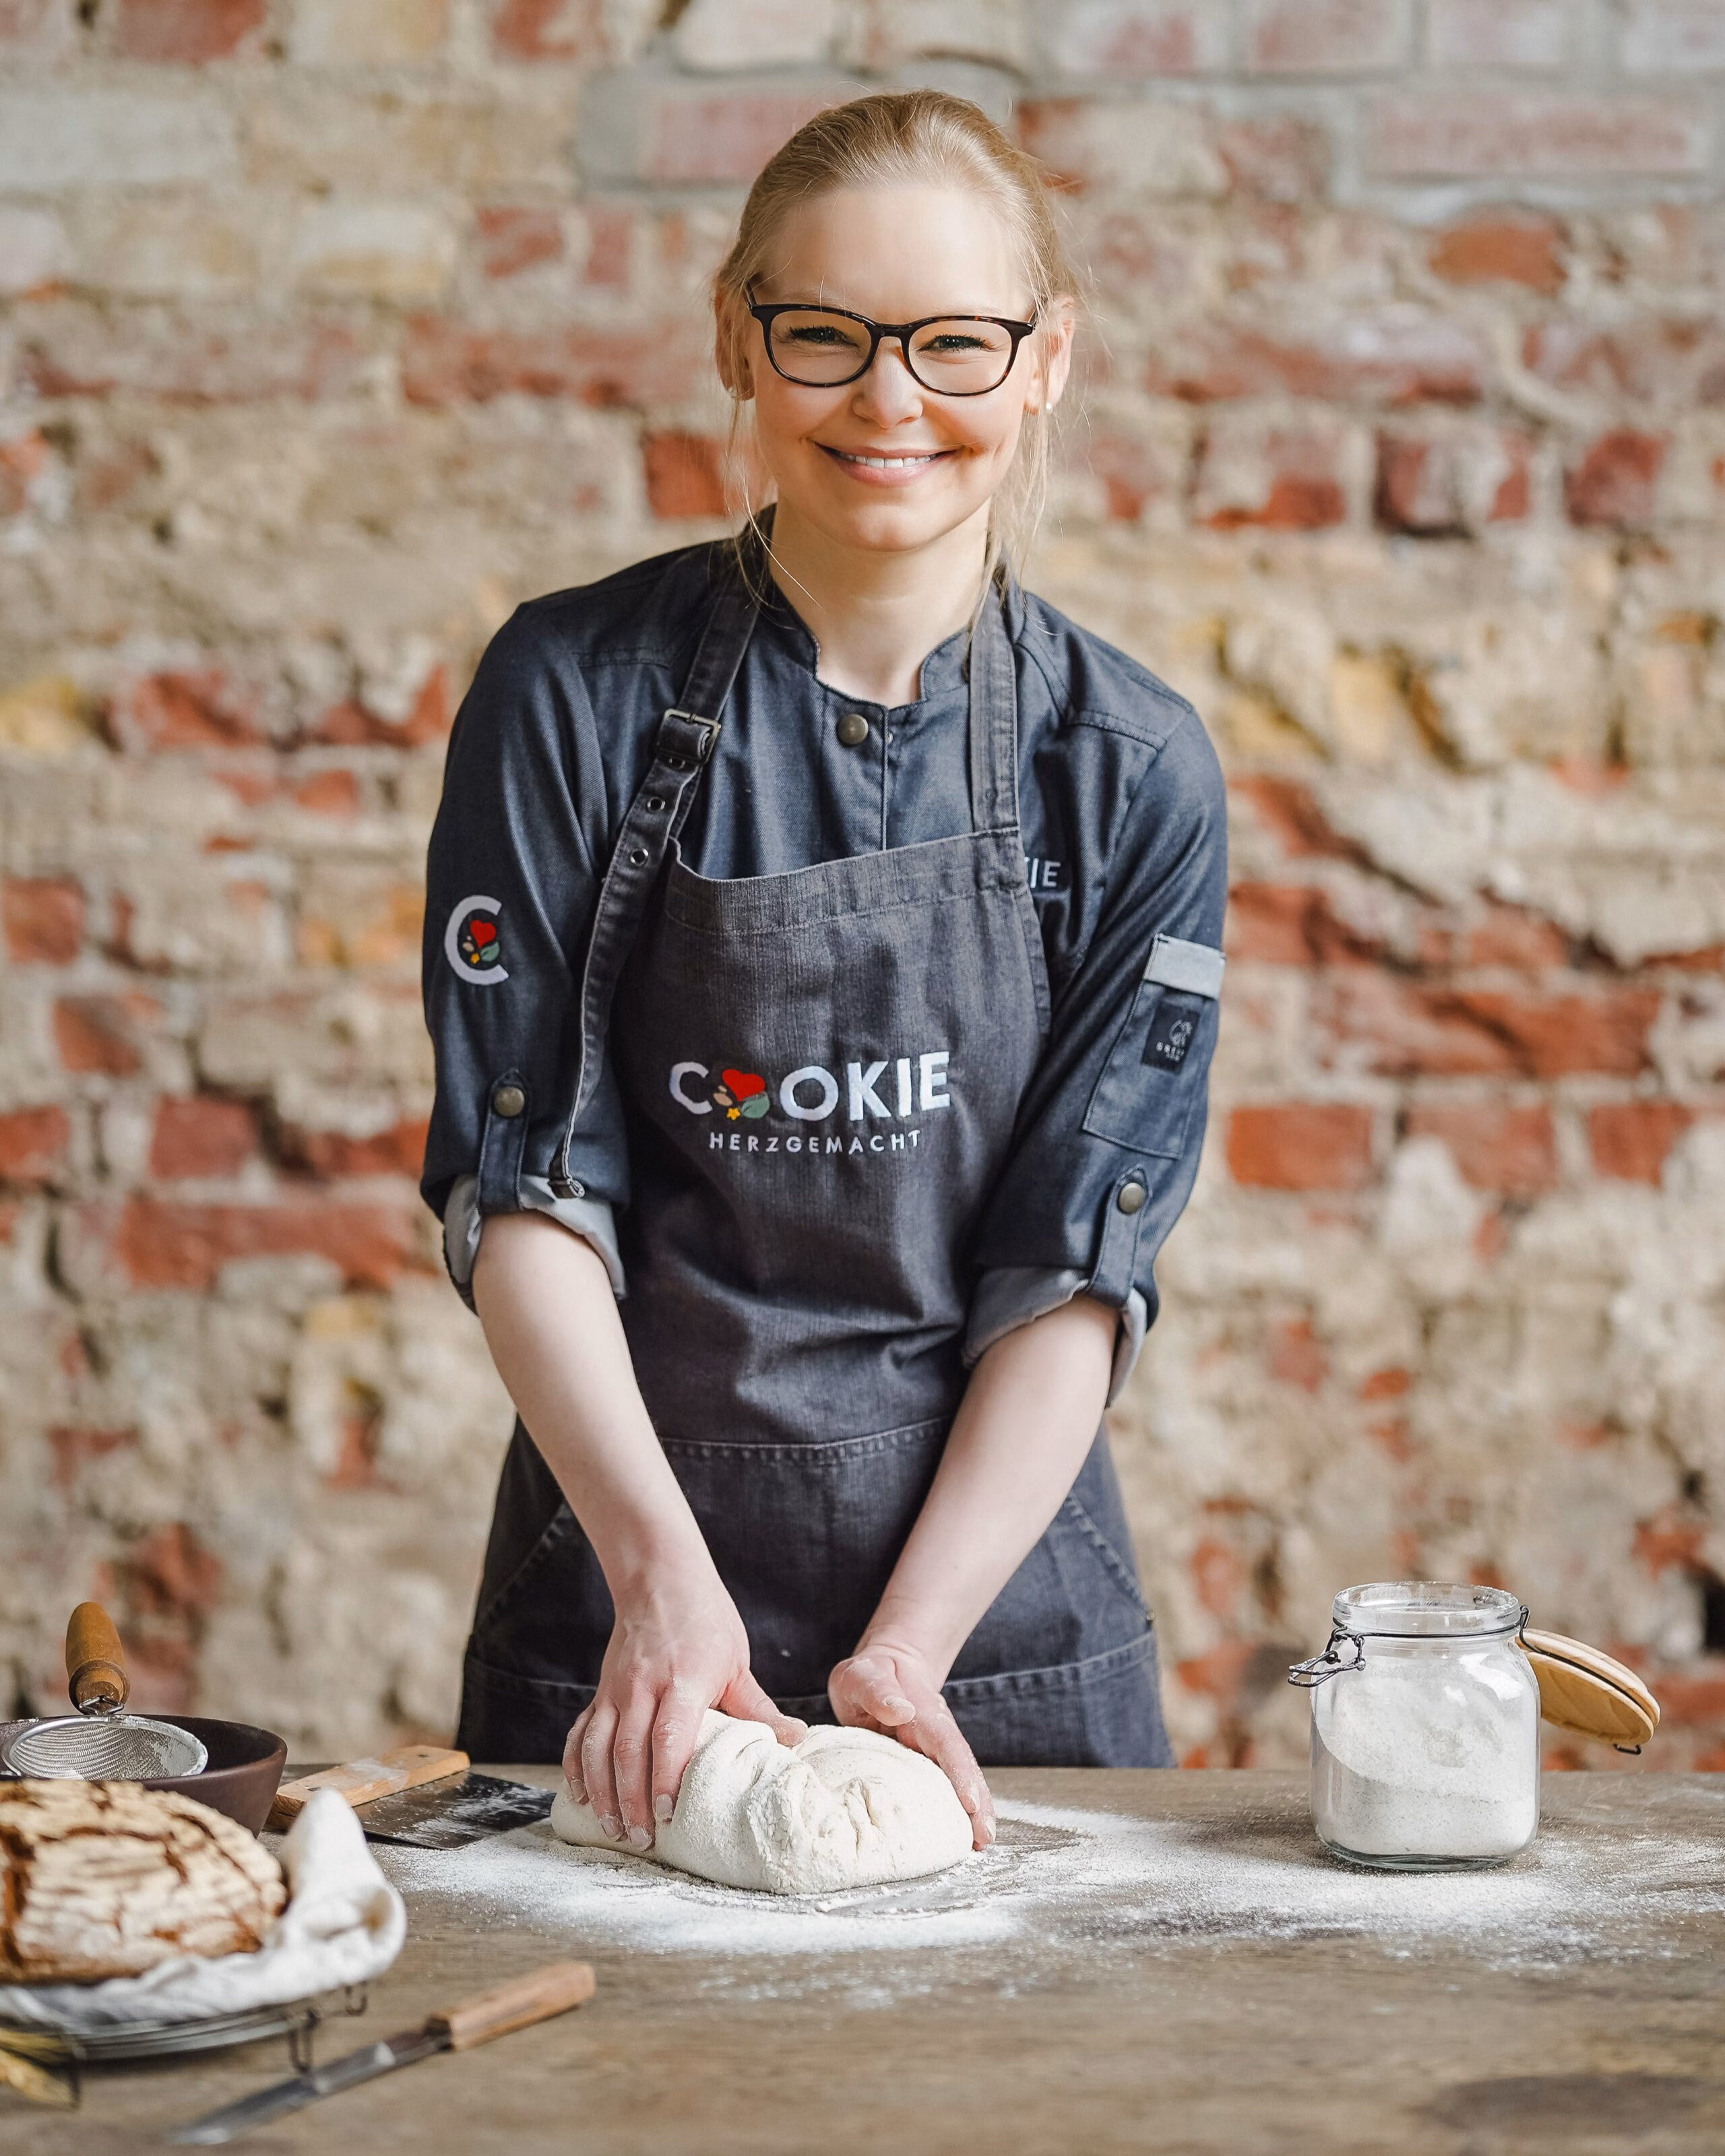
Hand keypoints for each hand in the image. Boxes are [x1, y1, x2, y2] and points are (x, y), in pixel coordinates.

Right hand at [564, 1566, 806, 1850]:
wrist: (659, 1577)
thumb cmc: (705, 1620)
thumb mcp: (736, 1661)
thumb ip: (759, 1708)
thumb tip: (797, 1740)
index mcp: (684, 1678)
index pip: (670, 1734)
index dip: (666, 1777)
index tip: (669, 1814)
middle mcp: (643, 1685)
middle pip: (629, 1750)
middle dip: (632, 1800)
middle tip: (643, 1840)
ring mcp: (615, 1689)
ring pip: (598, 1747)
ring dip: (602, 1792)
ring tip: (613, 1829)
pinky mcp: (599, 1691)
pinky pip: (580, 1734)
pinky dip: (576, 1768)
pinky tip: (582, 1797)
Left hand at [828, 1639, 994, 1848]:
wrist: (884, 1669)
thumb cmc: (869, 1676)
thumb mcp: (861, 1676)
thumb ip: (877, 1691)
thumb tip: (899, 1710)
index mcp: (923, 1714)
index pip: (947, 1744)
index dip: (960, 1774)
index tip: (971, 1803)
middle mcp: (937, 1733)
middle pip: (964, 1767)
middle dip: (979, 1803)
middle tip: (984, 1837)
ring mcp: (935, 1749)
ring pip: (961, 1780)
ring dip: (975, 1811)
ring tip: (981, 1843)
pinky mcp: (929, 1762)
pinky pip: (946, 1786)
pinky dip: (958, 1810)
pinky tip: (962, 1834)